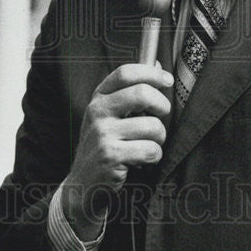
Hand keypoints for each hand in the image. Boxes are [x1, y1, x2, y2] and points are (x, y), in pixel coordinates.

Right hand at [61, 62, 173, 239]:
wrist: (83, 184)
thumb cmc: (104, 146)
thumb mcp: (110, 116)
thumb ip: (130, 92)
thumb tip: (157, 65)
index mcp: (99, 98)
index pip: (125, 72)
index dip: (151, 73)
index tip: (168, 81)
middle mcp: (98, 112)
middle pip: (142, 94)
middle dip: (162, 106)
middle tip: (162, 116)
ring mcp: (103, 134)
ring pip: (152, 125)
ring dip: (159, 138)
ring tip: (149, 145)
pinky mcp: (111, 156)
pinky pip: (150, 149)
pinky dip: (154, 156)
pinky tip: (143, 160)